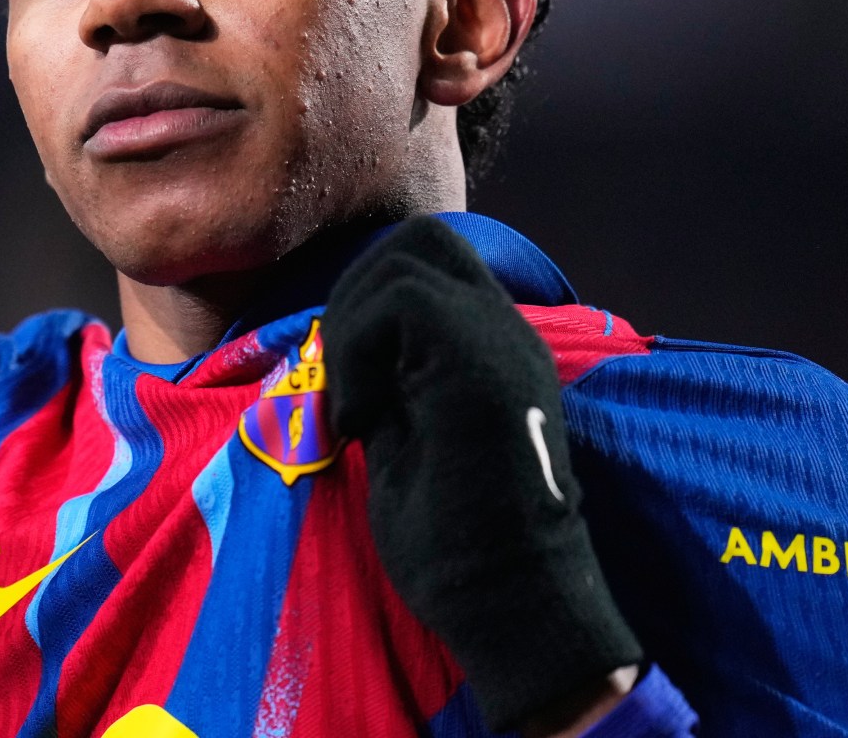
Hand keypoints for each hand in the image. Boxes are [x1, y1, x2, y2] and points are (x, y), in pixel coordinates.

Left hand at [323, 217, 641, 734]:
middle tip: (345, 382)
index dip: (369, 298)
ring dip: (354, 328)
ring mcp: (503, 342)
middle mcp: (506, 332)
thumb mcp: (404, 439)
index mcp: (492, 347)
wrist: (508, 606)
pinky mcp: (486, 365)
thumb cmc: (454, 545)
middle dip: (357, 293)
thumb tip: (340, 344)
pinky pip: (404, 300)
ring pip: (405, 260)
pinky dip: (360, 351)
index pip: (429, 262)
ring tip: (356, 409)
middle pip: (420, 241)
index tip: (350, 383)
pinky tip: (362, 421)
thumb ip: (389, 380)